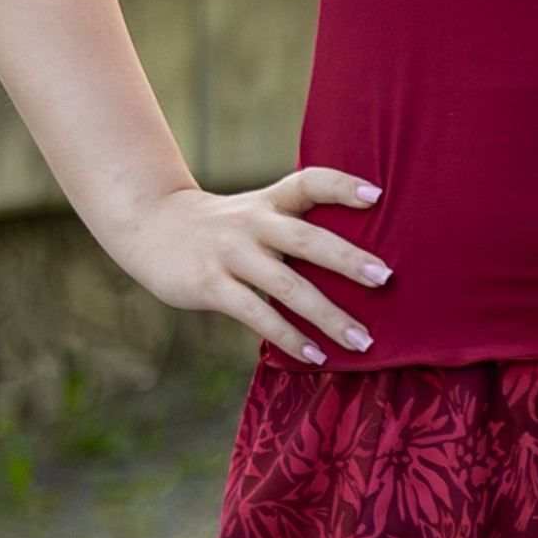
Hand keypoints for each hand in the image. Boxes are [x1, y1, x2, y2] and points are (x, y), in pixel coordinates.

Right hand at [107, 166, 388, 365]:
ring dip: (328, 316)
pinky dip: (290, 337)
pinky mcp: (210, 285)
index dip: (343, 186)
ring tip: (362, 341)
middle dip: (349, 261)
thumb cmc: (221, 226)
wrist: (150, 226)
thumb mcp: (255, 211)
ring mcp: (231, 255)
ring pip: (287, 286)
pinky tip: (316, 355)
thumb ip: (295, 223)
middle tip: (387, 279)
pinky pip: (257, 314)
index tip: (378, 197)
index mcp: (270, 202)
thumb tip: (358, 255)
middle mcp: (253, 224)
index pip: (310, 182)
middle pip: (308, 240)